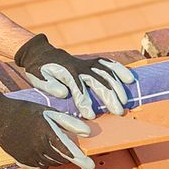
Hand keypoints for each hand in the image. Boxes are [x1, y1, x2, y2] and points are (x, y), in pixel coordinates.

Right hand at [0, 95, 96, 168]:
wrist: (0, 118)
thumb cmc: (26, 112)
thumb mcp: (50, 113)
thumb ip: (70, 123)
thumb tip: (87, 131)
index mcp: (48, 134)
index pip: (69, 151)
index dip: (81, 160)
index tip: (90, 165)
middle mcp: (39, 148)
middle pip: (61, 159)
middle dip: (68, 156)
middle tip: (68, 147)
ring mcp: (31, 156)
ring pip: (51, 163)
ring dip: (57, 158)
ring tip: (52, 145)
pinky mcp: (24, 161)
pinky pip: (40, 165)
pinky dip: (45, 160)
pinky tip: (41, 149)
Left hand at [14, 33, 135, 118]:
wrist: (41, 53)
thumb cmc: (38, 71)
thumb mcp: (38, 78)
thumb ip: (50, 86)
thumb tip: (64, 93)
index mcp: (66, 73)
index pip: (78, 88)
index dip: (85, 102)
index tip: (91, 115)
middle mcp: (80, 67)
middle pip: (98, 81)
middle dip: (109, 96)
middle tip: (118, 112)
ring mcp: (87, 64)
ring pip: (106, 73)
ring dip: (117, 87)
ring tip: (125, 102)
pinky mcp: (91, 62)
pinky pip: (108, 64)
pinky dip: (119, 70)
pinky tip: (130, 79)